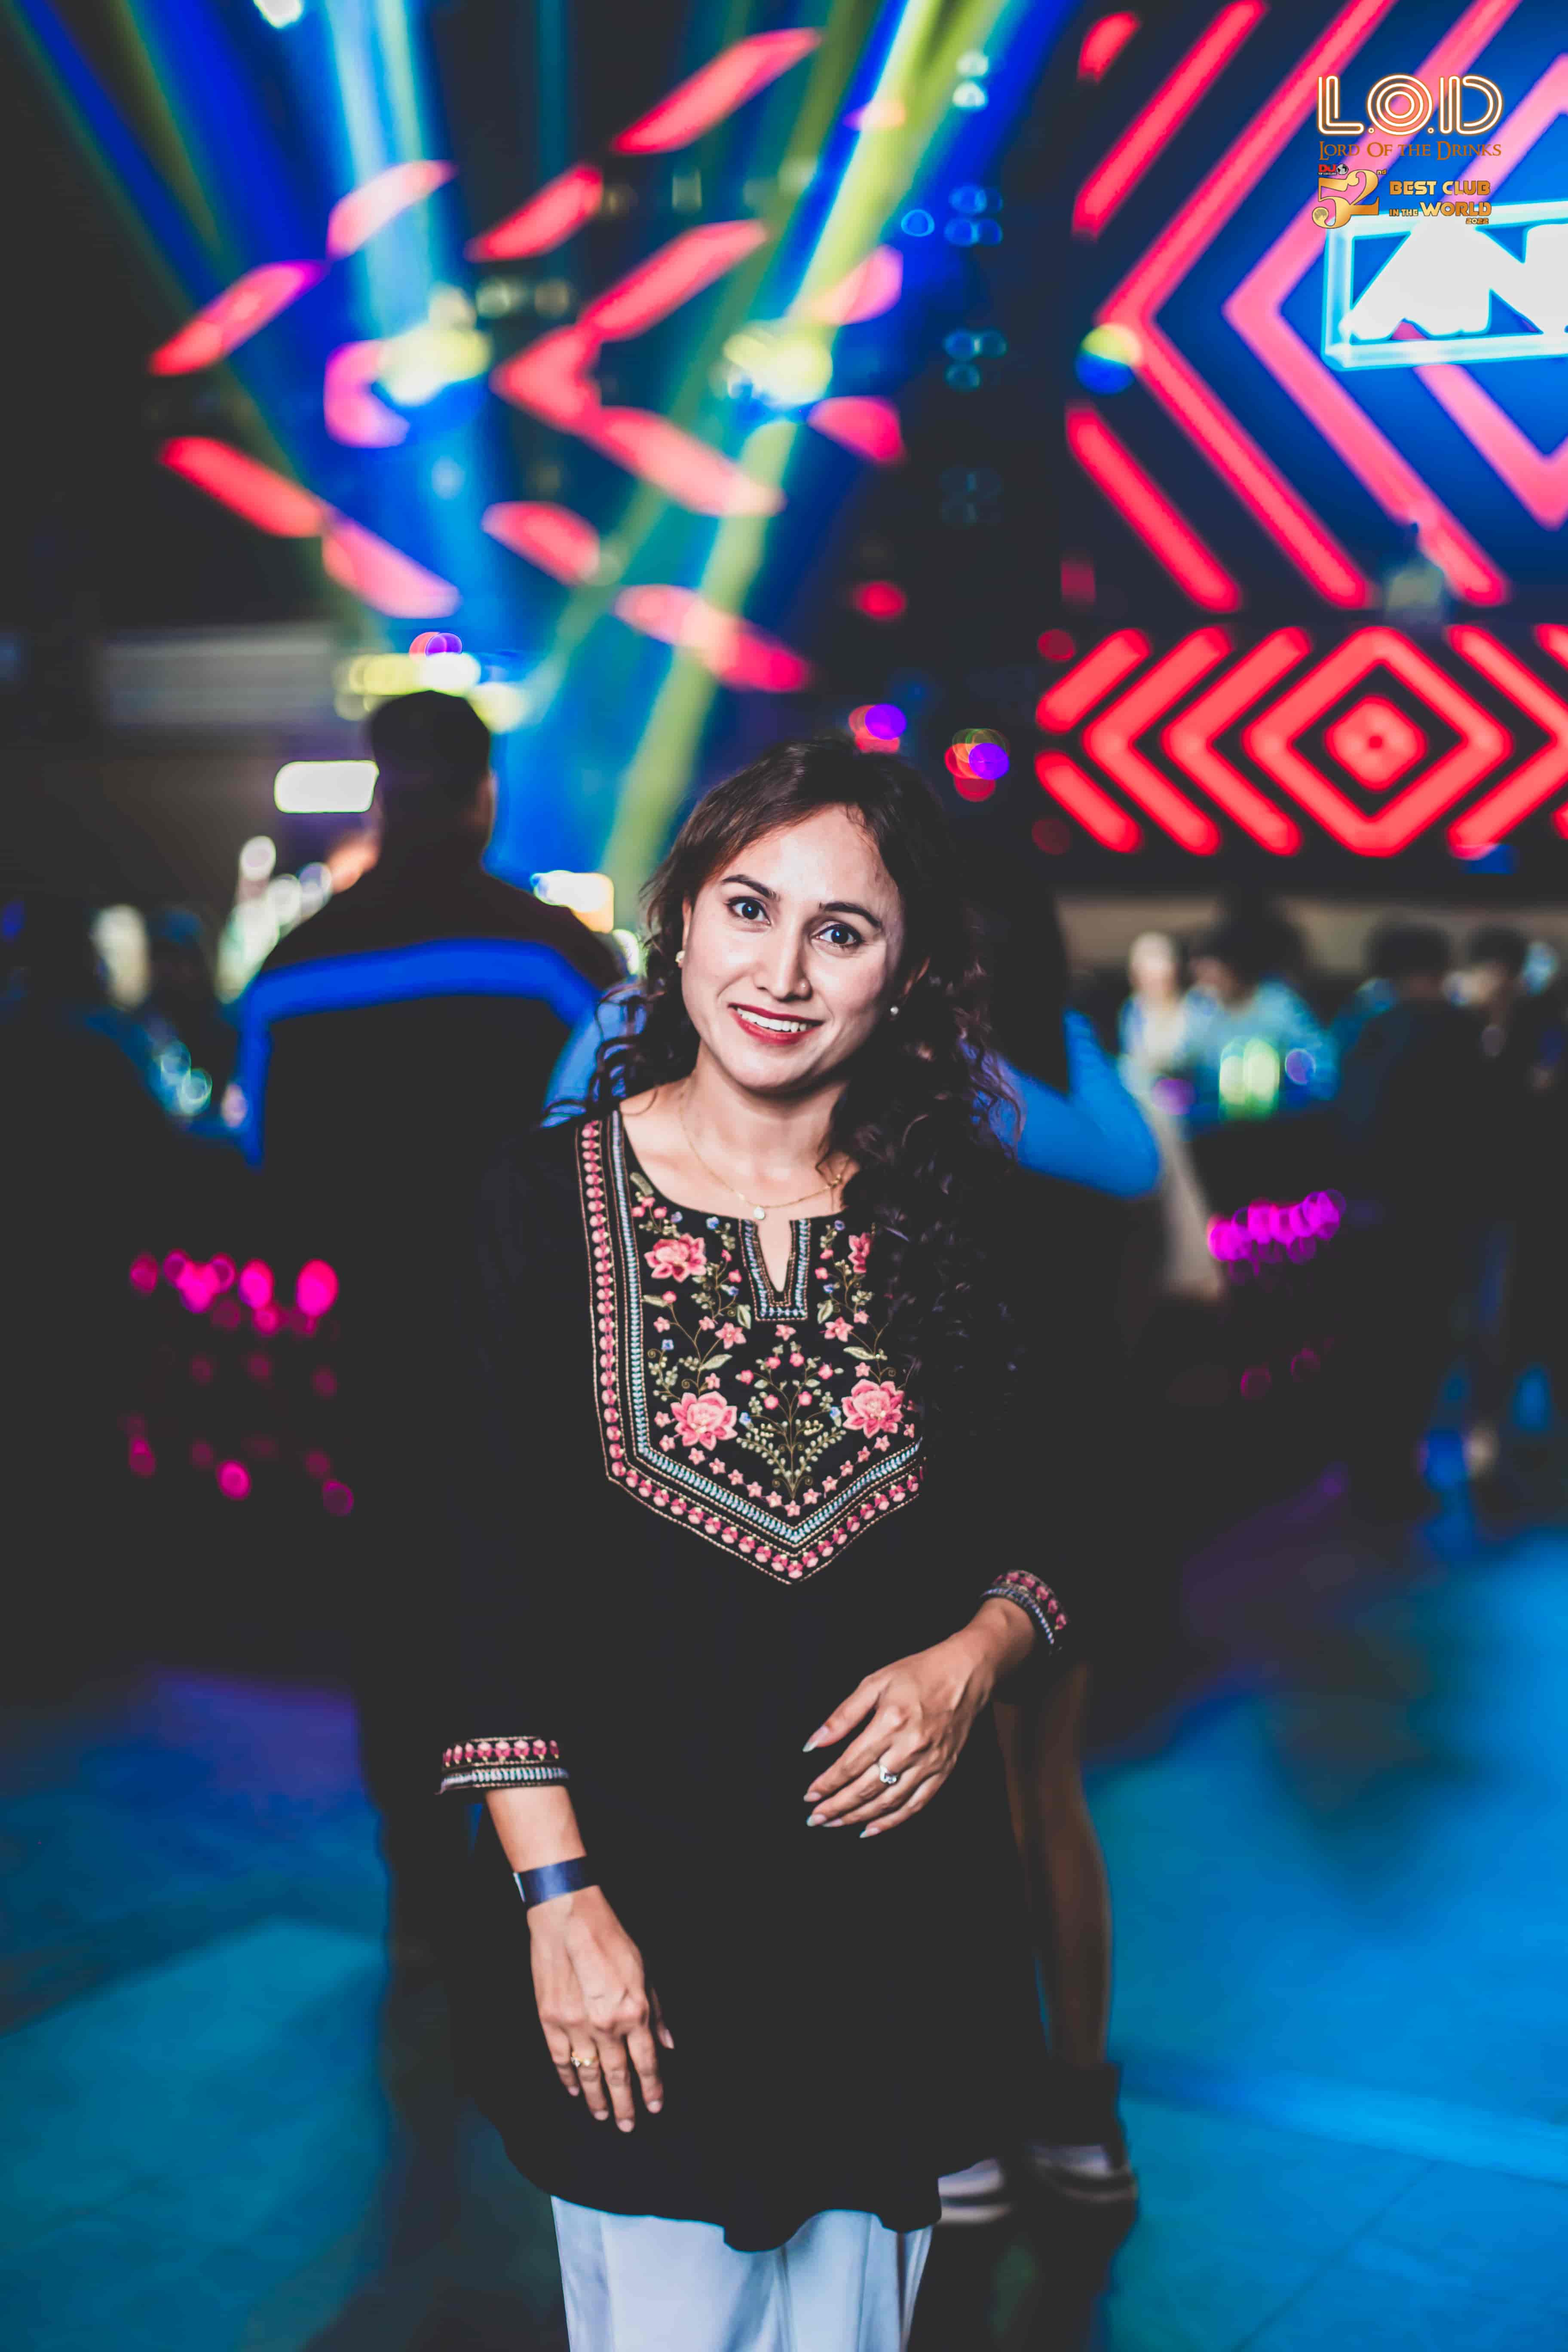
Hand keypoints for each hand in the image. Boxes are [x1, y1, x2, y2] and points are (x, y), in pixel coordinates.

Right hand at [528, 1886, 673, 2129]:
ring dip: (597, 2098)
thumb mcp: (646, 1971)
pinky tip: (574, 2090)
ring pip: (589, 2074)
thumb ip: (657, 2011)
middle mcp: (607, 2026)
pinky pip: (561, 2060)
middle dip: (625, 2104)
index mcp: (634, 2012)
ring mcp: (576, 2026)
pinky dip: (568, 2078)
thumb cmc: (610, 1939)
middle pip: (618, 2076)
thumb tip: (668, 2043)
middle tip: (627, 2125)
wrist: (568, 1919)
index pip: (646, 2061)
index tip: (655, 2106)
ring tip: (602, 2115)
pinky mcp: (551, 2021)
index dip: (652, 2087)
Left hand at [802, 1602, 1031, 1837]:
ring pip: (888, 1801)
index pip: (851, 1763)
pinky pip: (915, 1804)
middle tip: (815, 1819)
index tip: (808, 1796)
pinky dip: (892, 1821)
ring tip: (835, 1824)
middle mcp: (910, 1747)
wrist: (965, 1674)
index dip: (827, 1783)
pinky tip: (871, 1829)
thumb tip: (813, 1744)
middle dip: (836, 1807)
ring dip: (858, 1817)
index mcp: (891, 1722)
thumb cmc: (917, 1673)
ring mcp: (929, 1763)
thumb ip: (843, 1716)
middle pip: (866, 1788)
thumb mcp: (874, 1683)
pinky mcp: (943, 1771)